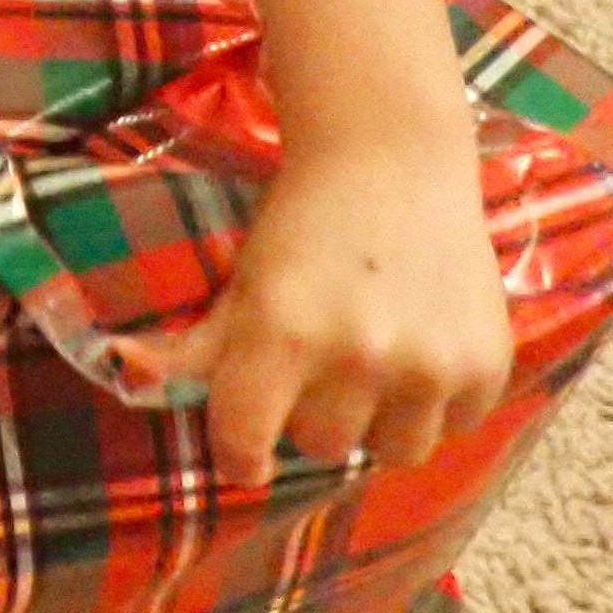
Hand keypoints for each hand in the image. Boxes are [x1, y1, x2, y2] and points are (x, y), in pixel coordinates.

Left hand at [139, 139, 514, 486]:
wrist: (394, 158)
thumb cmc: (302, 222)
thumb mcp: (241, 278)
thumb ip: (194, 342)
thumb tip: (126, 372)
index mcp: (282, 334)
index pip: (246, 443)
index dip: (240, 454)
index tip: (248, 450)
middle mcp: (359, 356)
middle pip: (324, 446)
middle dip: (314, 415)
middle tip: (321, 365)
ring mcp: (429, 366)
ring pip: (394, 452)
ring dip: (380, 421)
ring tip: (377, 363)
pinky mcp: (486, 366)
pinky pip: (456, 427)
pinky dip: (439, 403)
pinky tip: (425, 348)